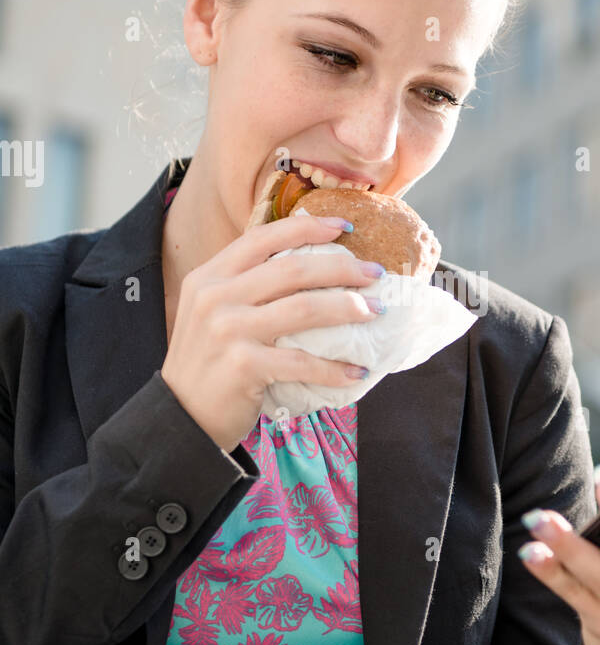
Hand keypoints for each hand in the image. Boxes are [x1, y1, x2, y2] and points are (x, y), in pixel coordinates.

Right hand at [161, 212, 385, 451]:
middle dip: (342, 267)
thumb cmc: (208, 364)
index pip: (262, 237)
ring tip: (374, 312)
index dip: (307, 228)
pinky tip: (356, 370)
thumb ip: (246, 287)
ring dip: (348, 308)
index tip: (343, 226)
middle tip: (375, 274)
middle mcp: (216, 296)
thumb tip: (308, 265)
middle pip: (292, 269)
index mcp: (210, 276)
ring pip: (304, 308)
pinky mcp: (242, 366)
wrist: (180, 418)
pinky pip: (302, 362)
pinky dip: (334, 368)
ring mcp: (228, 330)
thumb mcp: (213, 313)